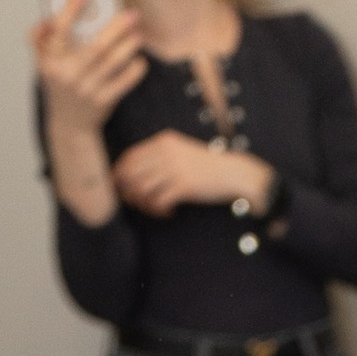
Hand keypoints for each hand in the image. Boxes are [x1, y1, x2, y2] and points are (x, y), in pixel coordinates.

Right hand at [30, 0, 147, 129]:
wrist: (69, 123)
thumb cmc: (58, 85)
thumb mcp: (42, 62)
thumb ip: (40, 38)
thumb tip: (49, 17)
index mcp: (51, 61)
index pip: (60, 31)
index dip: (72, 10)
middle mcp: (68, 75)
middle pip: (96, 46)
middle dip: (117, 27)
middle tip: (132, 14)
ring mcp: (86, 89)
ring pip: (113, 62)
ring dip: (129, 46)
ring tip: (138, 35)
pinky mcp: (103, 101)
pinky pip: (124, 82)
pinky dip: (134, 70)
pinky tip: (139, 59)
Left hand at [114, 129, 275, 216]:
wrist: (235, 174)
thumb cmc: (208, 167)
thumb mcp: (183, 152)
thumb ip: (161, 156)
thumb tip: (135, 174)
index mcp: (164, 142)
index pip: (130, 157)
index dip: (121, 174)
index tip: (122, 188)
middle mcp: (166, 153)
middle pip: (131, 174)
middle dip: (128, 193)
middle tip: (137, 204)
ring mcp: (174, 169)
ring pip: (142, 191)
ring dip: (144, 205)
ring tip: (156, 210)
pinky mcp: (183, 186)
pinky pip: (158, 202)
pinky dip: (159, 212)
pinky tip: (169, 213)